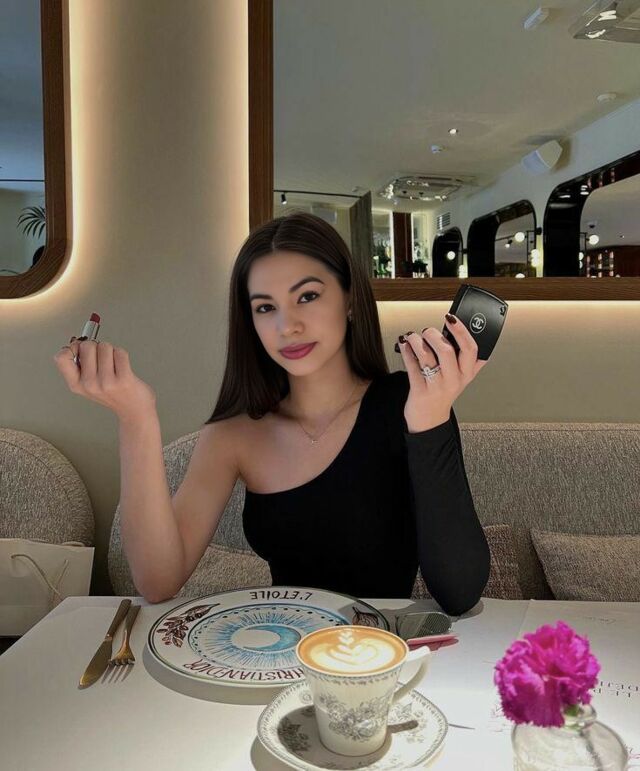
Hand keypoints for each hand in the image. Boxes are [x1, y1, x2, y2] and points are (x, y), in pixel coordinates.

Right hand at [53, 337, 156, 422]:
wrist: (134, 410)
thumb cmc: (113, 393)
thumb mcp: (89, 384)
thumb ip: (80, 365)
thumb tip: (77, 341)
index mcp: (76, 384)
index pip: (61, 357)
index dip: (72, 348)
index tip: (82, 351)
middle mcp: (89, 384)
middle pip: (86, 346)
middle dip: (96, 346)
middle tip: (103, 359)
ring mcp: (106, 382)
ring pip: (105, 346)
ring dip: (111, 351)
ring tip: (114, 365)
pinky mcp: (123, 379)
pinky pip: (120, 352)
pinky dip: (122, 355)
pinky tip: (123, 367)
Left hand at [398, 314, 486, 431]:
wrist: (429, 420)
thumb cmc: (443, 393)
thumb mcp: (460, 377)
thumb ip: (467, 359)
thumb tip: (464, 330)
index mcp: (467, 373)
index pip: (471, 349)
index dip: (461, 331)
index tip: (451, 318)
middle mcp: (454, 380)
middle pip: (447, 350)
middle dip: (433, 335)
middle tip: (427, 331)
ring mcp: (436, 386)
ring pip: (426, 356)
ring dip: (416, 341)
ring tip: (412, 337)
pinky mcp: (420, 390)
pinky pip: (412, 366)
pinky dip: (406, 351)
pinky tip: (404, 345)